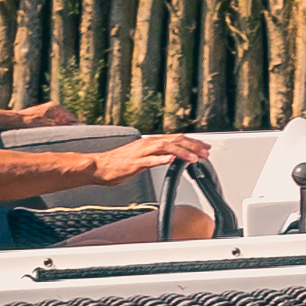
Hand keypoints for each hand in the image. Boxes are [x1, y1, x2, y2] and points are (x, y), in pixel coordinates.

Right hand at [78, 132, 213, 180]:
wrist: (99, 166)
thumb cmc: (118, 164)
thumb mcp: (142, 158)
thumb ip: (155, 155)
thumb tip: (171, 156)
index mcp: (150, 142)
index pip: (175, 139)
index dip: (191, 143)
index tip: (204, 148)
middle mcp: (147, 144)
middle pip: (174, 141)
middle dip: (192, 146)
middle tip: (206, 152)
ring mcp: (141, 153)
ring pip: (165, 148)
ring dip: (182, 152)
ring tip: (194, 158)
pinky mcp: (134, 163)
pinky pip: (149, 160)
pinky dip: (160, 159)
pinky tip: (171, 160)